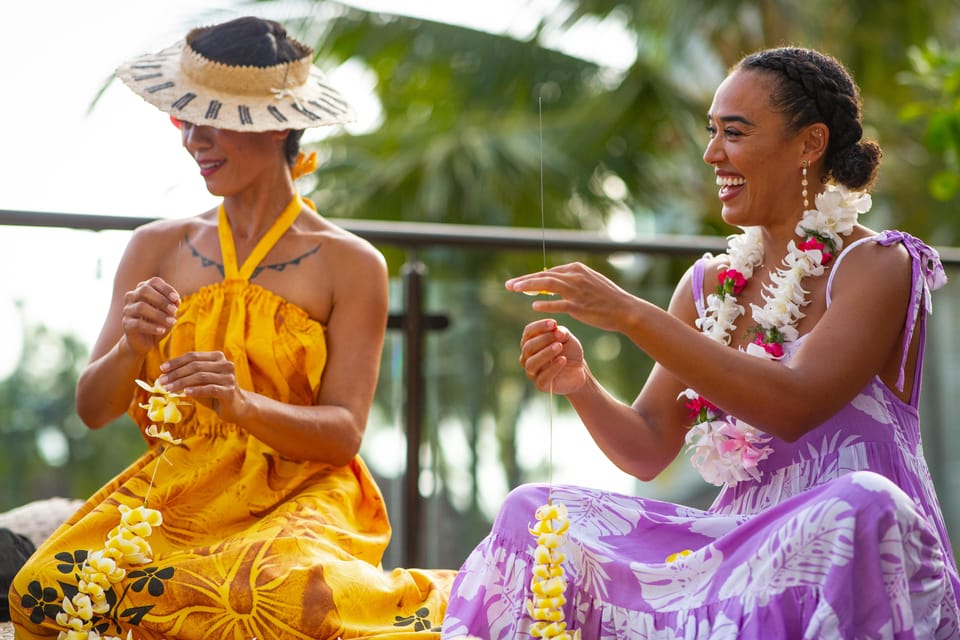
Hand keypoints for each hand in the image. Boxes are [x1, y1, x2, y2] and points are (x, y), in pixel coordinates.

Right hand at [121, 277, 179, 355]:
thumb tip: (176, 301)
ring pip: (141, 307)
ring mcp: (127, 310)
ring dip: (159, 315)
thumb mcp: (169, 313)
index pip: (154, 282)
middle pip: (144, 290)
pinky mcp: (126, 324)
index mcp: (143, 289)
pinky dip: (152, 327)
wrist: (146, 341)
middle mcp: (132, 296)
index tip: (176, 299)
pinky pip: (138, 324)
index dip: (166, 289)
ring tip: (172, 322)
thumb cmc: (159, 323)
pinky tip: (162, 330)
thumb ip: (172, 305)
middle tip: (174, 310)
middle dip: (161, 300)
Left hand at [157, 351, 244, 420]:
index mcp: (218, 357)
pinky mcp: (230, 391)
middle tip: (162, 381)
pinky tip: (185, 393)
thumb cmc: (214, 394)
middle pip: (196, 365)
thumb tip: (164, 375)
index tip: (162, 369)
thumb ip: (187, 376)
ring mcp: (229, 377)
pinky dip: (196, 390)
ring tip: (168, 389)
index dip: (176, 362)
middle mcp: (225, 365)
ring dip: (181, 383)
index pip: (193, 356)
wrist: (236, 408)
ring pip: (201, 377)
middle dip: (176, 373)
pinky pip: (209, 389)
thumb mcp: (200, 382)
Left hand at [506, 262, 635, 332]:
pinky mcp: (580, 306)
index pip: (548, 272)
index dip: (531, 278)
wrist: (625, 310)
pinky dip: (546, 304)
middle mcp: (575, 276)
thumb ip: (570, 280)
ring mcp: (577, 291)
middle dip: (524, 280)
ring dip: (528, 286)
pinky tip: (534, 306)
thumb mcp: (588, 281)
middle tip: (508, 285)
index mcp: (576, 269)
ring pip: (547, 286)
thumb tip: (552, 281)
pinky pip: (559, 304)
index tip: (518, 283)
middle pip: (544, 276)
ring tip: (514, 289)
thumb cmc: (606, 298)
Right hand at [519, 318, 585, 394]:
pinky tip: (563, 360)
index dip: (540, 326)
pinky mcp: (540, 385)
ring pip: (532, 363)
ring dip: (545, 353)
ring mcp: (532, 372)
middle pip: (528, 347)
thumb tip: (556, 329)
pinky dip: (553, 368)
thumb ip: (561, 332)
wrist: (579, 371)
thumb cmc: (569, 351)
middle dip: (544, 339)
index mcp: (530, 342)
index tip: (554, 323)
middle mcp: (527, 357)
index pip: (528, 332)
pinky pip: (542, 377)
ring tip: (559, 347)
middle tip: (559, 336)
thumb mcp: (567, 338)